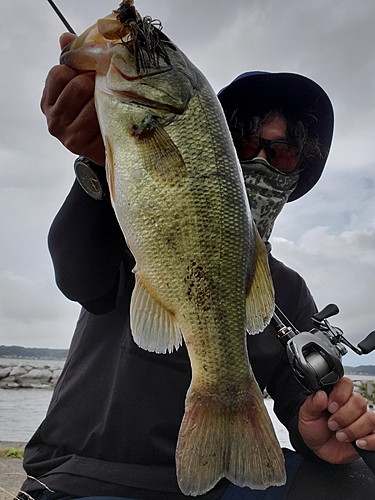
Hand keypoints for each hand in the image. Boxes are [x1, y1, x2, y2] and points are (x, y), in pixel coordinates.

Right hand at [40, 33, 104, 165]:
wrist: (109, 147)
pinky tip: (113, 119)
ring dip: (106, 100)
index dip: (80, 68)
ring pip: (90, 103)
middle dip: (96, 83)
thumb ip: (74, 62)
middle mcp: (53, 118)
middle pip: (76, 85)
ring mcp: (66, 133)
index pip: (59, 72)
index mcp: (49, 100)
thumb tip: (66, 37)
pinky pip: (100, 120)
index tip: (93, 73)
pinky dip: (110, 116)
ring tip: (111, 104)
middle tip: (106, 88)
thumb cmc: (95, 114)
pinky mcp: (80, 145)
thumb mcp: (83, 86)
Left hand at [298, 377, 374, 462]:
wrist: (318, 449)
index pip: (346, 384)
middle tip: (331, 425)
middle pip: (359, 402)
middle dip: (343, 416)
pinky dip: (370, 440)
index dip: (339, 395)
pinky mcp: (370, 435)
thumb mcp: (306, 416)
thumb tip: (321, 394)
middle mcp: (352, 405)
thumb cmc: (314, 428)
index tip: (330, 407)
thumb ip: (312, 404)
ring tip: (340, 436)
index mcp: (337, 395)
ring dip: (353, 429)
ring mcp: (362, 420)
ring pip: (370, 418)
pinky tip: (358, 443)